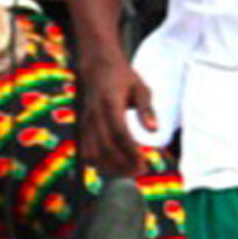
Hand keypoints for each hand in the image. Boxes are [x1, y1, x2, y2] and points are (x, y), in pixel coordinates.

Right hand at [77, 59, 155, 175]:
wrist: (97, 66)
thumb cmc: (122, 77)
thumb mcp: (140, 89)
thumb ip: (147, 110)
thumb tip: (154, 130)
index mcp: (110, 103)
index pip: (119, 133)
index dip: (131, 152)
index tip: (144, 163)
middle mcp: (95, 114)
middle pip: (105, 147)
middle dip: (123, 164)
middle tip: (140, 171)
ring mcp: (86, 121)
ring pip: (93, 152)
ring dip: (110, 167)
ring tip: (128, 172)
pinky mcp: (82, 126)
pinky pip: (85, 150)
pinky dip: (97, 163)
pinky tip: (112, 167)